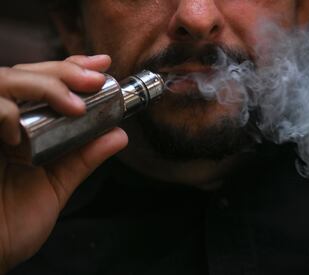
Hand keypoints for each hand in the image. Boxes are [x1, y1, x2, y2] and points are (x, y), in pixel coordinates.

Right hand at [0, 55, 127, 272]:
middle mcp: (0, 122)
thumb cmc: (11, 223)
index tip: (102, 65)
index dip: (70, 68)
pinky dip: (1, 110)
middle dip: (63, 72)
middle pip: (24, 74)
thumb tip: (118, 134)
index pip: (43, 83)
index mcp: (22, 129)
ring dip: (42, 85)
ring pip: (3, 79)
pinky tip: (18, 130)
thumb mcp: (55, 185)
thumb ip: (82, 158)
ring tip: (73, 107)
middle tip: (95, 81)